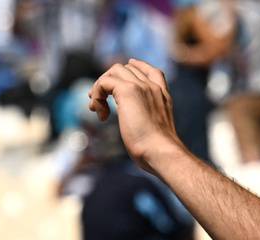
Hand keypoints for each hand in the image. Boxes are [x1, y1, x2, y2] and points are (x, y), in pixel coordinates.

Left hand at [88, 60, 184, 174]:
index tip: (117, 79)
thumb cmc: (157, 151)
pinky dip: (96, 95)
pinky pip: (105, 81)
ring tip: (97, 109)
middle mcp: (153, 86)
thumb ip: (148, 125)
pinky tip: (100, 113)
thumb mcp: (156, 134)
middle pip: (126, 68)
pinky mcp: (128, 91)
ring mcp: (141, 86)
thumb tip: (141, 140)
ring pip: (114, 71)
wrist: (160, 151)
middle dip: (109, 82)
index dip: (133, 69)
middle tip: (99, 104)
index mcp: (163, 95)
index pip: (150, 70)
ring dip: (100, 88)